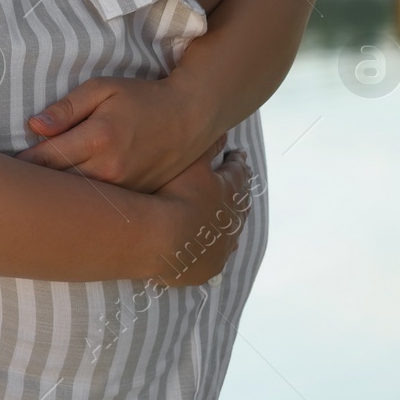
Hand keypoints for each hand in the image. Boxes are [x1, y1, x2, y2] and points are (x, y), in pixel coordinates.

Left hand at [16, 76, 204, 192]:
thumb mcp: (103, 89)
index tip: (3, 167)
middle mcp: (109, 169)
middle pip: (58, 184)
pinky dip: (82, 206)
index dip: (22, 164)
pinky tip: (66, 206)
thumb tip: (34, 126)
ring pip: (77, 201)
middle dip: (33, 186)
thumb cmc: (142, 98)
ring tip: (30, 200)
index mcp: (97, 138)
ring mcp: (123, 188)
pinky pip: (100, 207)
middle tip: (8, 187)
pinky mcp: (135, 198)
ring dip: (55, 199)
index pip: (46, 158)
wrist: (191, 117)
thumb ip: (67, 108)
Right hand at [146, 137, 251, 287]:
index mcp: (230, 192)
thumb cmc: (175, 195)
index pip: (237, 172)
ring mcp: (221, 246)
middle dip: (237, 193)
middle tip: (236, 187)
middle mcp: (232, 220)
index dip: (236, 162)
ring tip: (226, 220)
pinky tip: (214, 249)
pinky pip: (216, 256)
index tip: (237, 155)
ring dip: (228, 224)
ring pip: (231, 232)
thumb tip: (222, 133)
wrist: (161, 238)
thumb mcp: (190, 165)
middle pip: (239, 203)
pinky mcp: (209, 267)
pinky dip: (216, 249)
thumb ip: (206, 148)